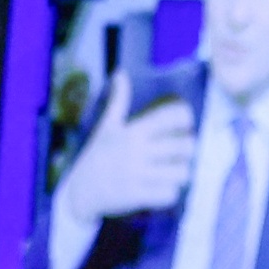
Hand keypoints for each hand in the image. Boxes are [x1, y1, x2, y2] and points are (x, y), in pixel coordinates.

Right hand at [59, 91, 192, 225]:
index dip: (185, 118)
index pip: (170, 117)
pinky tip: (160, 189)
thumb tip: (121, 73)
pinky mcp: (139, 196)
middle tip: (180, 153)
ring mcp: (138, 174)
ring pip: (183, 172)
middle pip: (186, 146)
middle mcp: (136, 151)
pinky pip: (171, 194)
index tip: (185, 124)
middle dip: (188, 150)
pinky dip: (169, 193)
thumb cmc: (97, 156)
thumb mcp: (106, 127)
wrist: (80, 192)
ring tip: (171, 172)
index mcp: (131, 131)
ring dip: (181, 174)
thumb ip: (119, 102)